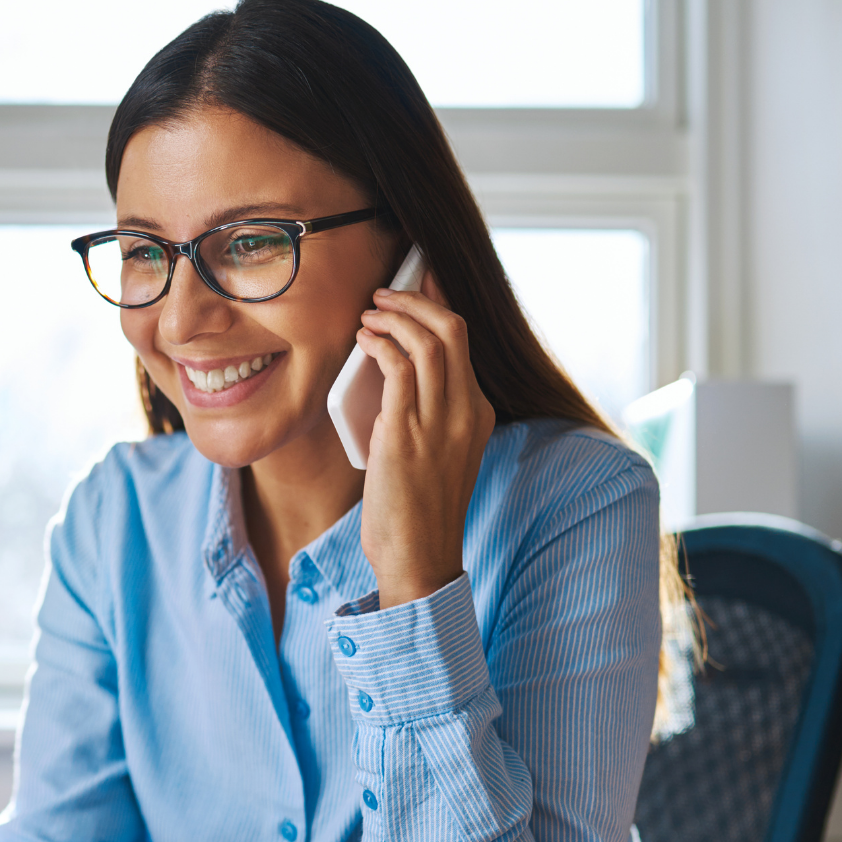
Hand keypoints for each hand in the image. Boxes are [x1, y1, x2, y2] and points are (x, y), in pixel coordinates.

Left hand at [353, 271, 495, 607]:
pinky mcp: (408, 433)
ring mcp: (441, 422)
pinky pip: (400, 368)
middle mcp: (467, 412)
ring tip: (369, 313)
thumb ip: (424, 414)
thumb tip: (392, 374)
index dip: (438, 305)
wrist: (419, 559)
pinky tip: (363, 340)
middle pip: (453, 329)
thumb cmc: (416, 512)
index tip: (418, 282)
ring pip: (429, 340)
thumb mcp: (435, 454)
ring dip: (395, 316)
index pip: (463, 342)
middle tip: (385, 294)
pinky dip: (380, 344)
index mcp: (478, 415)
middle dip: (416, 299)